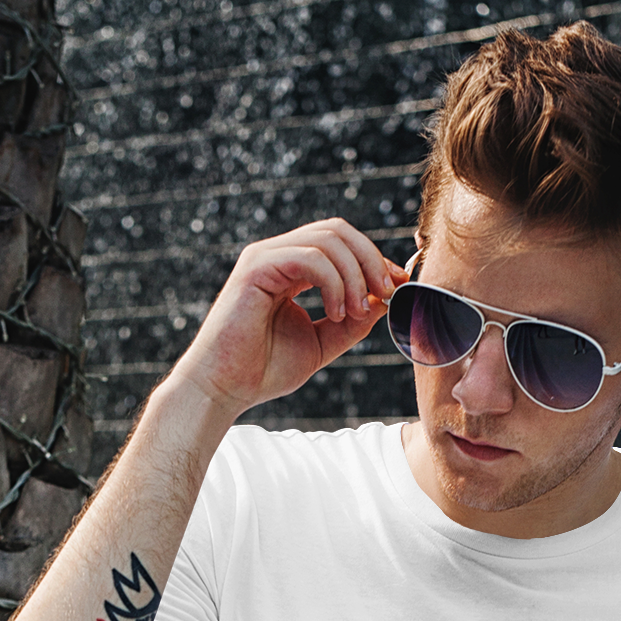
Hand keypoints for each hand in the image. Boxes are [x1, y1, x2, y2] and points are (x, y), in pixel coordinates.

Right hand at [170, 219, 407, 416]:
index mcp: (291, 268)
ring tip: (355, 312)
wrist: (224, 389)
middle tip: (385, 293)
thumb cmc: (263, 370)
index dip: (374, 260)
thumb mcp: (320, 343)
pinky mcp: (256, 266)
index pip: (340, 244)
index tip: (397, 286)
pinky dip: (333, 282)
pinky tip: (336, 312)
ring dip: (354, 274)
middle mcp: (278, 254)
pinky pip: (309, 257)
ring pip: (328, 239)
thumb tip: (382, 301)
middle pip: (338, 230)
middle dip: (370, 259)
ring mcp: (265, 256)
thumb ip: (351, 323)